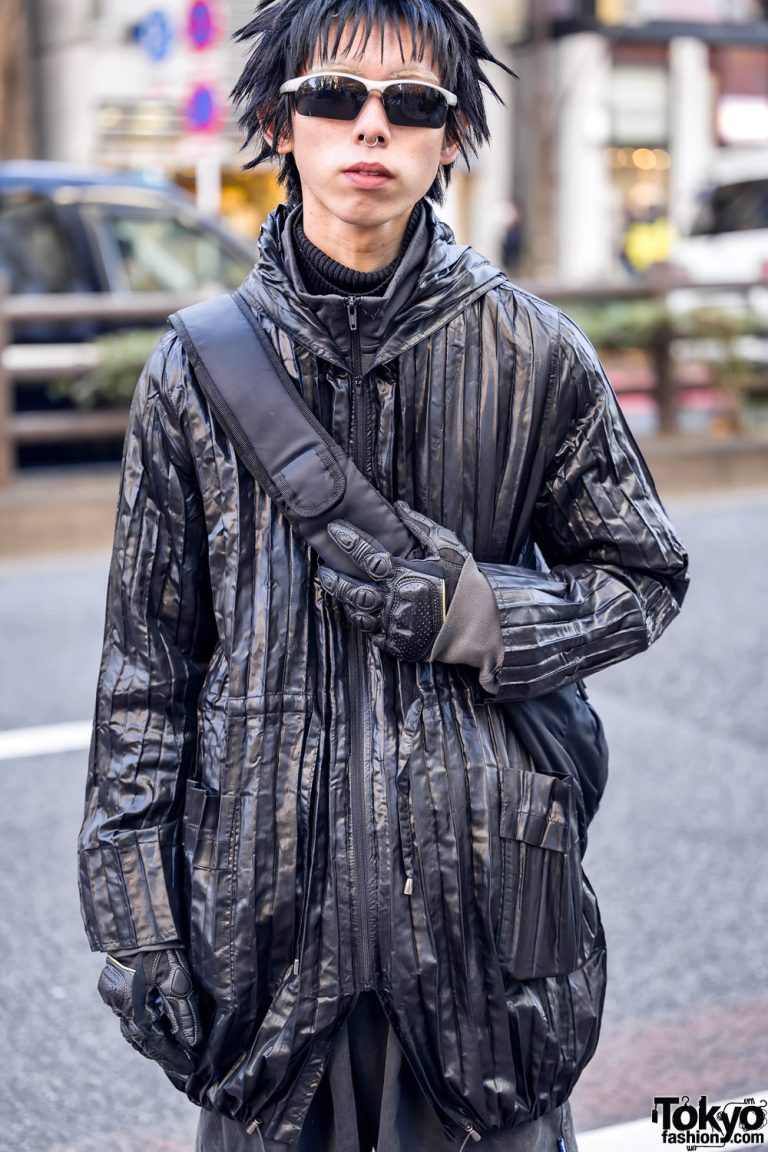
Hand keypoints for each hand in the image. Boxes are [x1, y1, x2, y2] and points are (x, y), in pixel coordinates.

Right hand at [98, 948, 200, 1085]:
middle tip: (181, 1061)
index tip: (188, 1068)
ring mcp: (111, 993)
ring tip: (171, 1047)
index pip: (152, 1042)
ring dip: (150, 1037)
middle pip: (138, 1037)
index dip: (171, 1057)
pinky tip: (156, 1021)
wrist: (137, 922)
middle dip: (160, 1051)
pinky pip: (127, 1011)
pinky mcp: (111, 983)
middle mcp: (116, 1003)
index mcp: (130, 1005)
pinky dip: (143, 1020)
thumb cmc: (159, 948)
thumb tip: (192, 1042)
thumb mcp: (176, 979)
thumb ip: (183, 1012)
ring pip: (131, 1025)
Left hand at [318, 501, 469, 661]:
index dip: (348, 541)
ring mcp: (395, 627)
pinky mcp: (397, 645)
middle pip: (353, 590)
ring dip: (344, 600)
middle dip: (335, 578)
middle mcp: (396, 602)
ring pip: (357, 614)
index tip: (334, 529)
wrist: (481, 632)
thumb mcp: (450, 549)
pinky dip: (361, 621)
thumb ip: (422, 527)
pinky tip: (357, 610)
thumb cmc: (467, 587)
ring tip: (336, 589)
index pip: (367, 556)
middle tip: (324, 569)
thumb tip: (399, 507)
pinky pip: (370, 633)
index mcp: (407, 576)